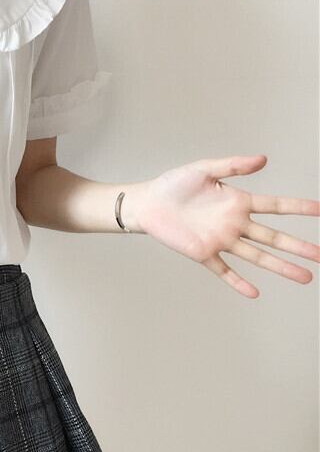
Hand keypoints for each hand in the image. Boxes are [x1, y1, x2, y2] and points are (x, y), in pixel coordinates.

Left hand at [133, 154, 319, 297]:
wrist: (147, 203)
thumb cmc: (173, 185)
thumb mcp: (203, 169)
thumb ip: (233, 166)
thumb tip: (263, 159)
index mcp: (238, 202)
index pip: (275, 206)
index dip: (299, 208)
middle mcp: (234, 223)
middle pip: (273, 237)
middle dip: (299, 246)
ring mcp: (221, 240)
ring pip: (257, 256)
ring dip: (280, 267)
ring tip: (305, 277)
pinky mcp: (203, 253)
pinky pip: (224, 270)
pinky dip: (238, 282)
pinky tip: (254, 292)